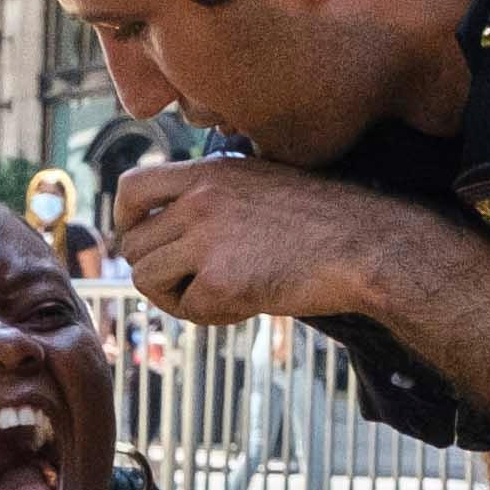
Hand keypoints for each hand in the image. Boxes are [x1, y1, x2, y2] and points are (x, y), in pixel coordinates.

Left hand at [103, 155, 411, 328]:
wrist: (366, 246)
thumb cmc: (324, 220)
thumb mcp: (260, 184)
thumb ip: (212, 198)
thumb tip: (167, 230)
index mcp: (208, 172)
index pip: (130, 187)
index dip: (124, 220)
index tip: (140, 241)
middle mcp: (199, 200)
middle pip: (133, 245)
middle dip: (155, 270)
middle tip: (191, 284)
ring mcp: (206, 240)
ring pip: (146, 279)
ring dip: (175, 296)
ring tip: (217, 295)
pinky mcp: (219, 282)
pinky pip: (186, 309)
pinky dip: (209, 316)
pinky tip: (244, 306)